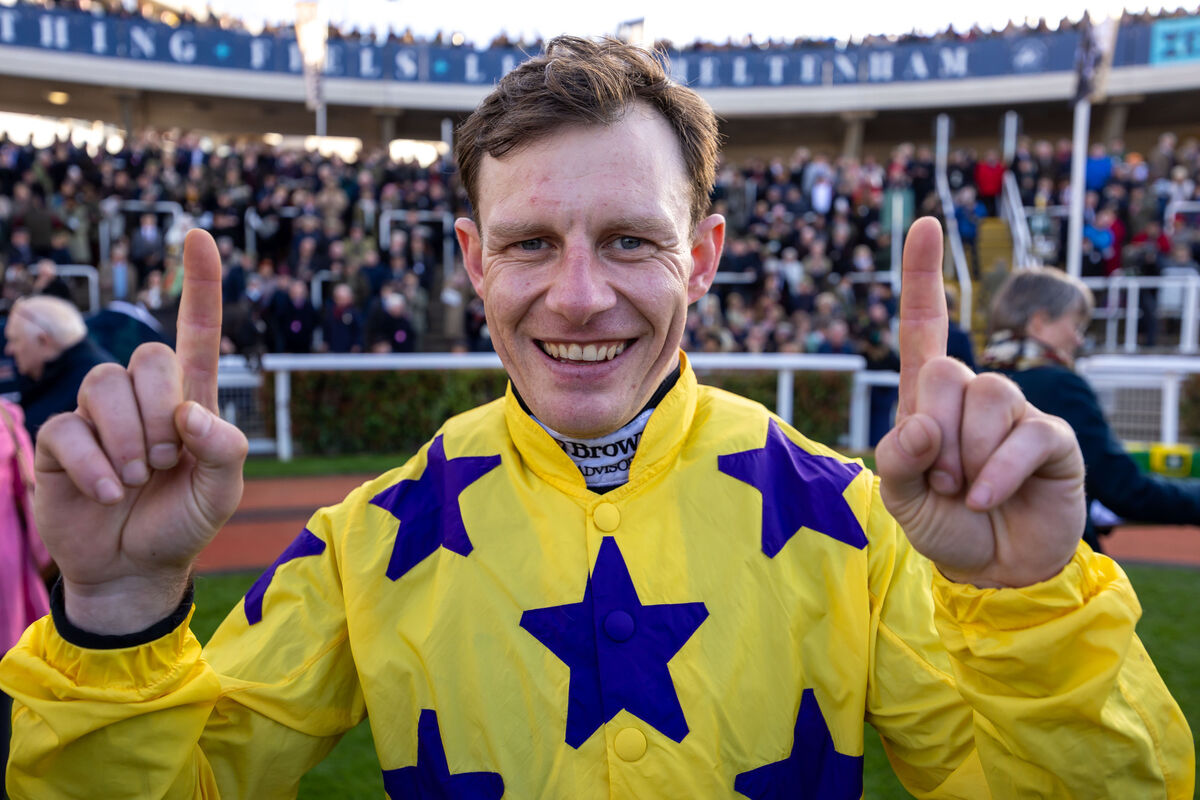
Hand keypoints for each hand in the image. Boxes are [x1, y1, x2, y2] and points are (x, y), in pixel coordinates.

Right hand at [35, 230, 247, 633]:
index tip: (198, 235)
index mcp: (190, 401)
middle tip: (166, 460)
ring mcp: (98, 417)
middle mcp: (144, 399)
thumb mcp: (222, 492)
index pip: (196, 332)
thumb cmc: (183, 523)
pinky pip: (70, 428)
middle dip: (162, 412)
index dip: (200, 285)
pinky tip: (108, 492)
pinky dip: (96, 465)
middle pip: (148, 356)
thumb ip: (225, 451)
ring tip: (137, 479)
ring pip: (105, 383)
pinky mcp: (61, 442)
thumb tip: (195, 414)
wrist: (134, 570)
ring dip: (129, 439)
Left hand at [874, 218, 1084, 587]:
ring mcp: (1016, 413)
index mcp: (927, 400)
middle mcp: (972, 396)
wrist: (991, 569)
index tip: (927, 225)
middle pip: (947, 370)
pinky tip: (987, 499)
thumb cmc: (942, 523)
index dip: (924, 277)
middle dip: (935, 431)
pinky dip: (997, 472)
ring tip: (965, 491)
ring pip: (987, 398)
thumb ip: (900, 459)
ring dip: (967, 456)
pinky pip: (1025, 436)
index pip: (923, 328)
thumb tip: (924, 423)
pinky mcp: (1052, 440)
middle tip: (941, 478)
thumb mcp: (902, 496)